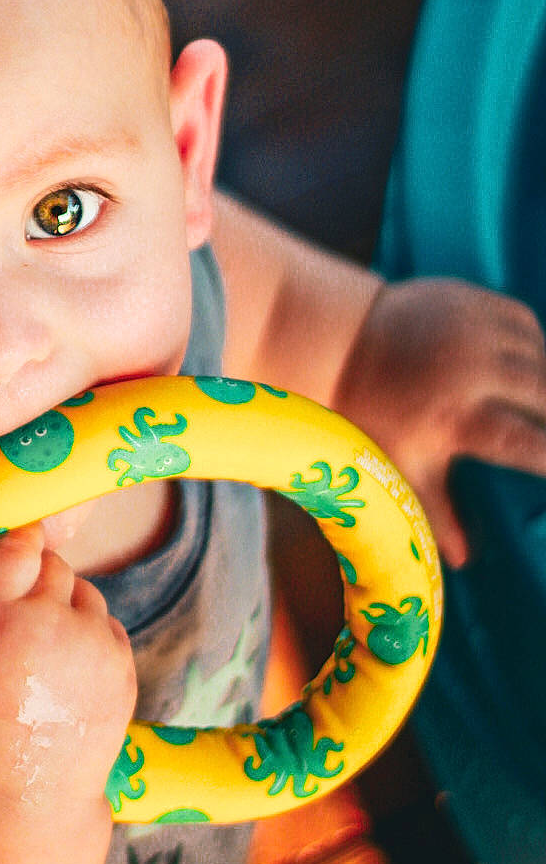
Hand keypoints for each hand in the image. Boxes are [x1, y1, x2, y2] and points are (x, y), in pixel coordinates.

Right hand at [0, 525, 135, 811]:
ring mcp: (93, 648)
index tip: (3, 557)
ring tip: (37, 642)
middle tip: (12, 608)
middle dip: (31, 577)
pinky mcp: (123, 670)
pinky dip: (88, 633)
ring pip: (84, 591)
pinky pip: (107, 624)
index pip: (17, 543)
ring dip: (63, 603)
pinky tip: (61, 665)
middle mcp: (51, 626)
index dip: (10, 544)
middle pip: (52, 564)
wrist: (16, 800)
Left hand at [333, 278, 545, 564]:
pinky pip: (525, 325)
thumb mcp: (397, 466)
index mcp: (455, 418)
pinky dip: (533, 347)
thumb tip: (462, 563)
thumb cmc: (367, 414)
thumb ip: (436, 512)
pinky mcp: (473, 301)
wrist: (337, 341)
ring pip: (541, 358)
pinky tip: (530, 367)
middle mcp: (472, 370)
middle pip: (545, 396)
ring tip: (540, 405)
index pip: (529, 446)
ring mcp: (474, 330)